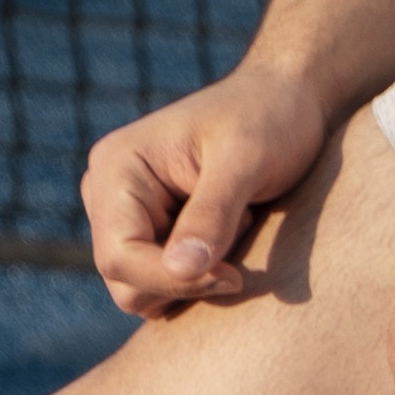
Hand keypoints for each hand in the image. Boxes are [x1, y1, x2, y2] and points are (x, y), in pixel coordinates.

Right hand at [81, 65, 336, 320]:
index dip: (172, 281)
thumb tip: (180, 269)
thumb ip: (212, 214)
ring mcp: (126, 217)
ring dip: (195, 280)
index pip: (119, 258)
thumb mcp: (245, 160)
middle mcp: (108, 194)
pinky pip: (163, 285)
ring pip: (142, 292)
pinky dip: (199, 278)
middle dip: (186, 281)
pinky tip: (229, 238)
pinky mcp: (151, 234)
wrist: (286, 102)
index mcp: (116, 169)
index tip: (234, 275)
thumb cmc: (268, 117)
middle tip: (240, 234)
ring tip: (234, 225)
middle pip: (125, 284)